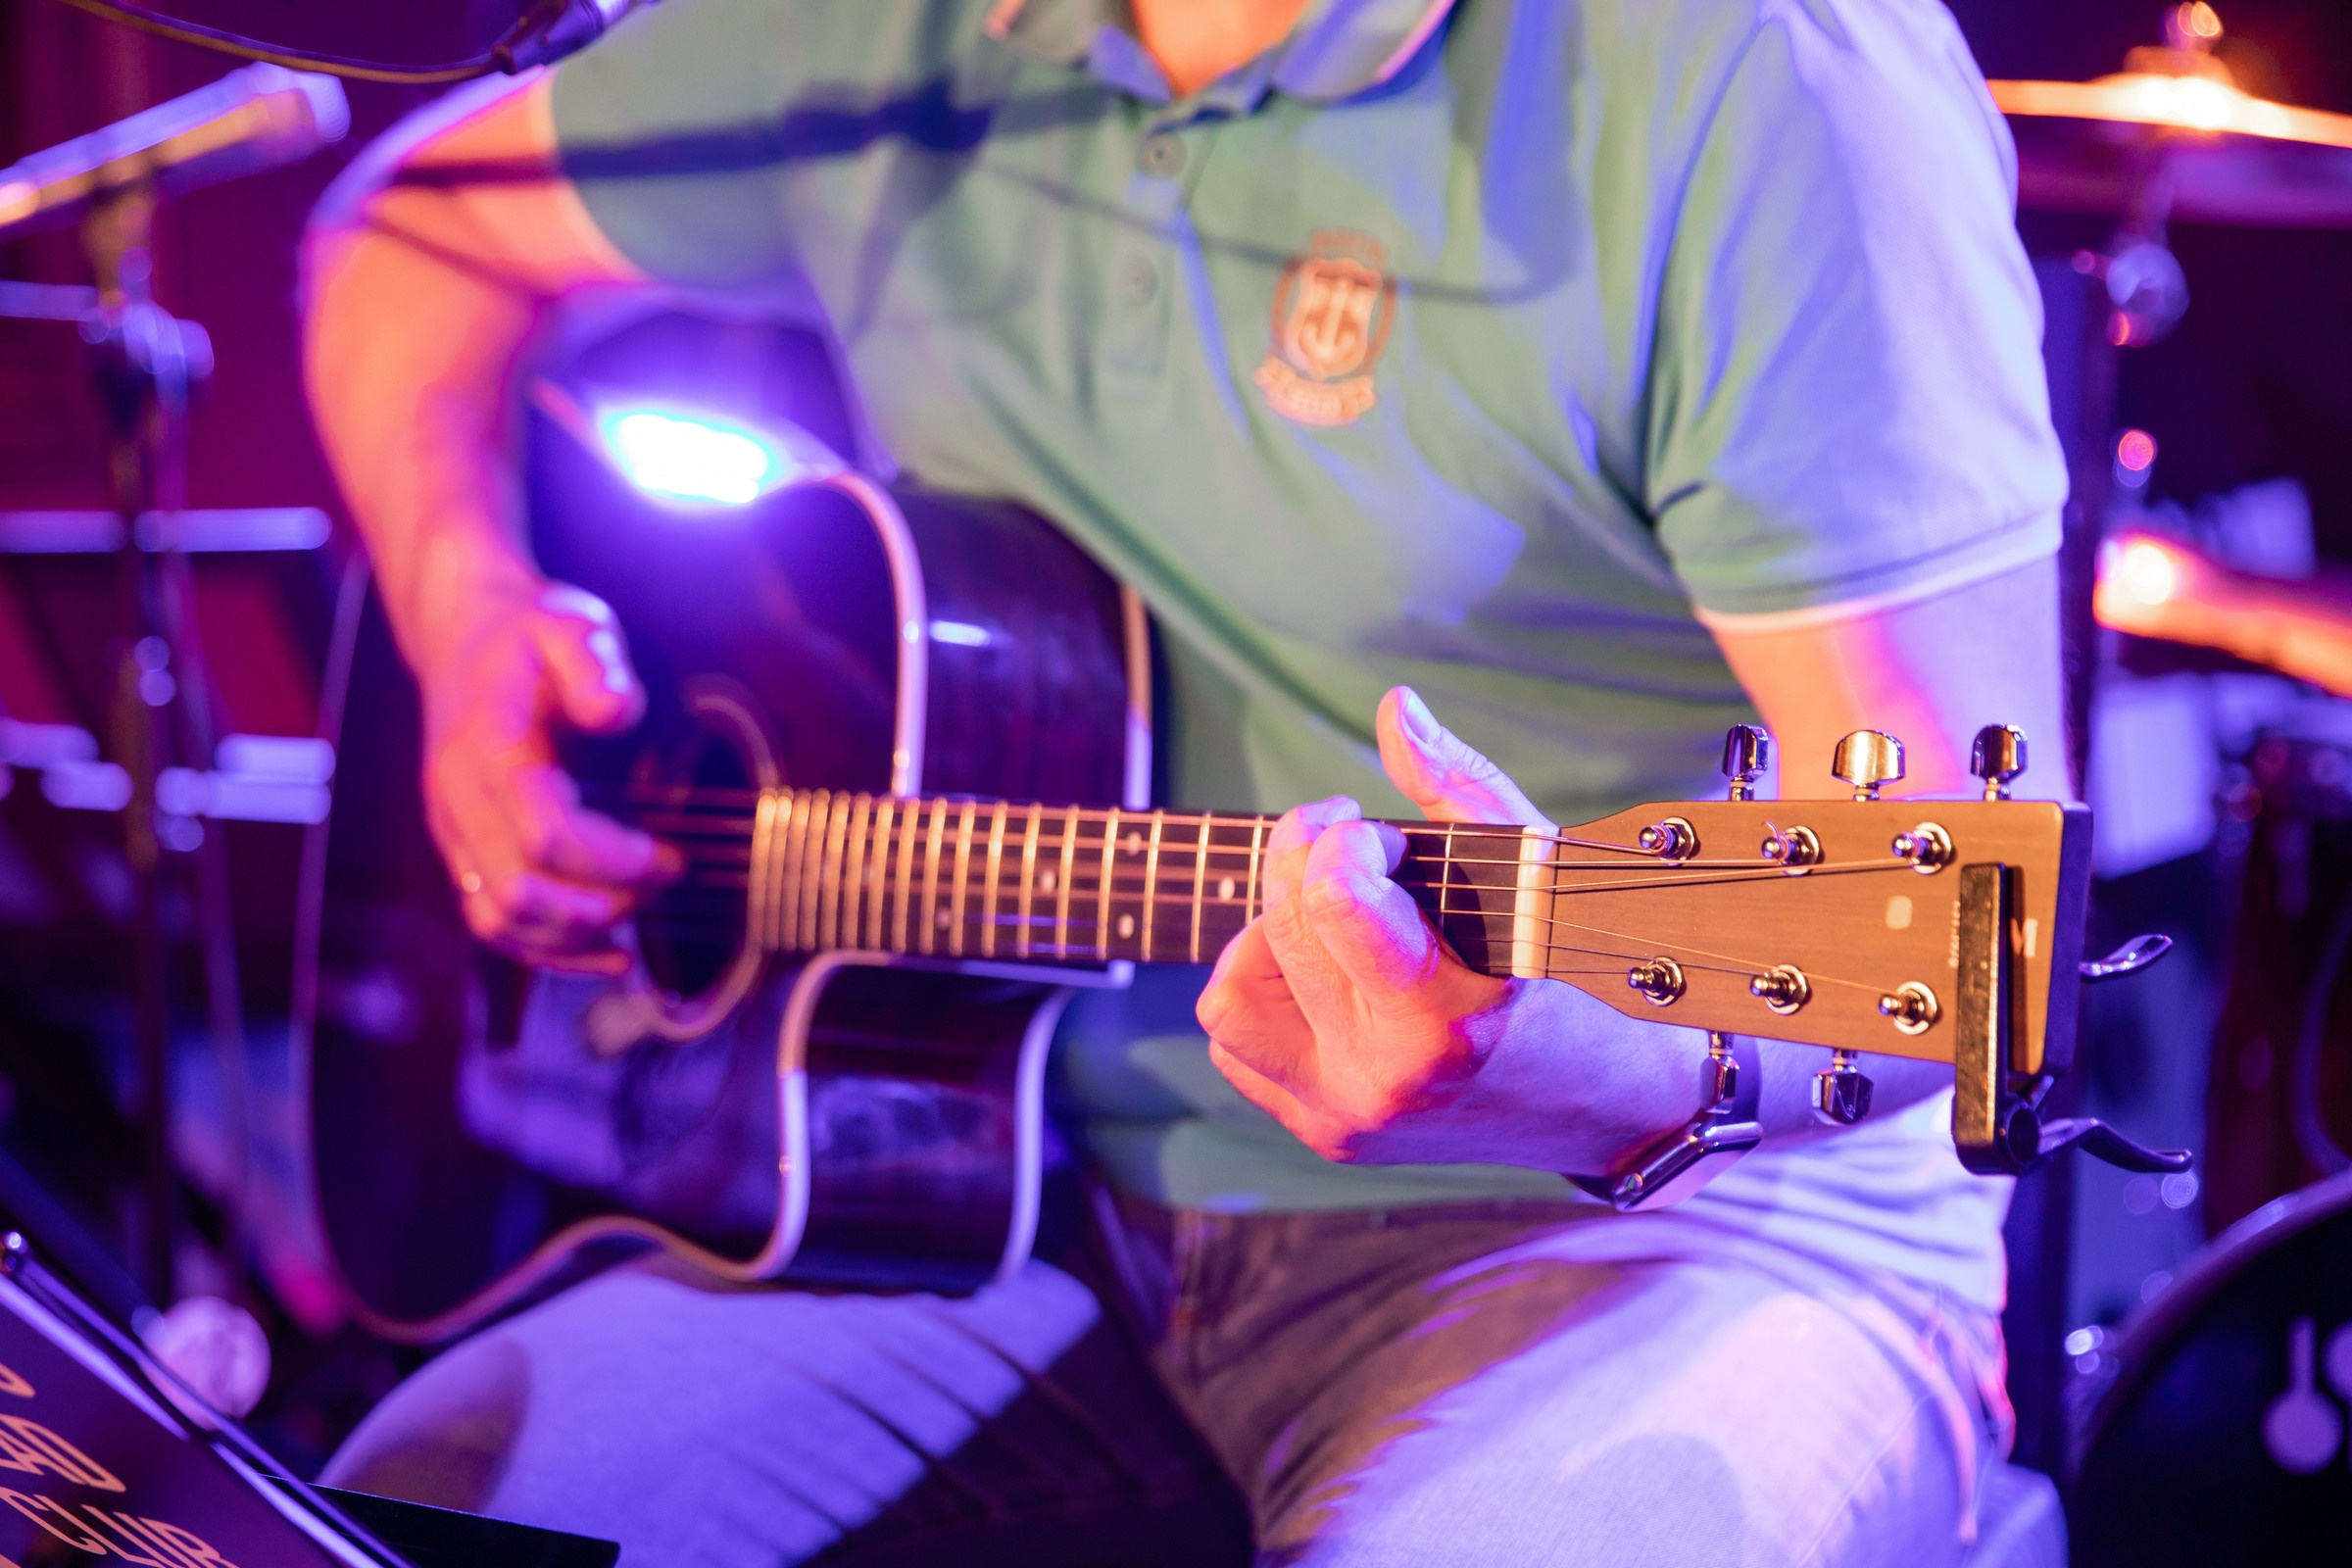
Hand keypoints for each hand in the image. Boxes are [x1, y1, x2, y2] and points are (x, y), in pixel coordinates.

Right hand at [418, 578, 679, 973]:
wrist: (462, 642)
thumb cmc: (527, 638)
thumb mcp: (568, 625)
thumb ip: (594, 664)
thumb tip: (616, 712)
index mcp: (489, 747)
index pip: (544, 832)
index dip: (612, 859)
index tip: (670, 856)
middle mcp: (459, 798)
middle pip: (520, 887)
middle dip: (600, 901)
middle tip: (662, 883)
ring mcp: (454, 831)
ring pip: (498, 919)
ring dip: (572, 937)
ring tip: (637, 925)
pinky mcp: (463, 851)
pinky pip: (492, 923)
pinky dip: (547, 952)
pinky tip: (607, 955)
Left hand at [1197, 687, 1584, 1164]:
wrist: (1610, 1103)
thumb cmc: (1579, 977)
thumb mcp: (1535, 875)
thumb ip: (1458, 786)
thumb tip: (1394, 708)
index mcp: (1444, 1026)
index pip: (1336, 902)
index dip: (1345, 840)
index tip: (1382, 839)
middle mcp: (1382, 1083)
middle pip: (1280, 931)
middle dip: (1303, 861)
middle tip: (1350, 850)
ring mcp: (1344, 1118)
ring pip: (1230, 996)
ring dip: (1266, 937)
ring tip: (1331, 922)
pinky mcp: (1324, 1134)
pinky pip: (1235, 1044)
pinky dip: (1263, 993)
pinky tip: (1324, 974)